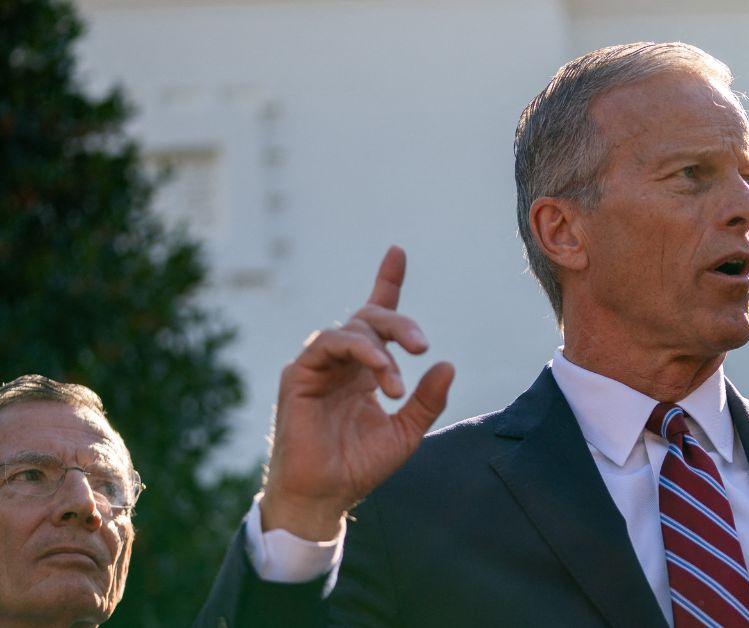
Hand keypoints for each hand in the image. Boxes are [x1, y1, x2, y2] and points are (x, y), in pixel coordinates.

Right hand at [260, 245, 454, 540]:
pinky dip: (360, 351)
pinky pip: (330, 343)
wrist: (325, 496)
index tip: (397, 251)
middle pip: (370, 318)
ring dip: (381, 347)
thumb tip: (448, 364)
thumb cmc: (360, 465)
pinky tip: (381, 373)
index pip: (376, 318)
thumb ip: (427, 399)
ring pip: (352, 329)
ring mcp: (319, 366)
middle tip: (422, 345)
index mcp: (365, 369)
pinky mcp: (300, 374)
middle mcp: (342, 362)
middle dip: (399, 322)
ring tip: (397, 383)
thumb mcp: (406, 432)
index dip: (386, 282)